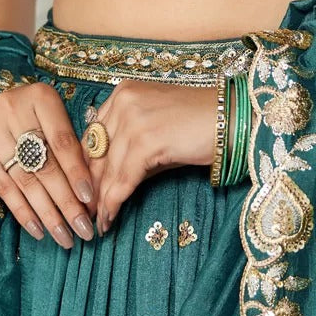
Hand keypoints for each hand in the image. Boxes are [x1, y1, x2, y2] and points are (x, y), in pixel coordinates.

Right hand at [0, 81, 95, 249]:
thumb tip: (89, 195)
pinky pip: (3, 188)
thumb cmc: (35, 115)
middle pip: (44, 165)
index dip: (77, 173)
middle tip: (83, 229)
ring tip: (64, 237)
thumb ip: (71, 147)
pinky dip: (23, 212)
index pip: (62, 142)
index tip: (91, 200)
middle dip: (66, 202)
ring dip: (47, 214)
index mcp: (40, 97)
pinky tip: (39, 230)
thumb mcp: (55, 118)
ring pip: (25, 181)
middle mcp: (12, 109)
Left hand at [83, 81, 217, 234]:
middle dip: (88, 186)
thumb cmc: (200, 125)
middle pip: (95, 152)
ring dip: (100, 200)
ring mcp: (134, 119)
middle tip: (84, 212)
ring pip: (107, 169)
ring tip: (97, 222)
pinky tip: (110, 219)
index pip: (93, 135)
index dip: (85, 166)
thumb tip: (108, 184)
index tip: (82, 191)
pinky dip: (114, 202)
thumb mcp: (158, 130)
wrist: (233, 120)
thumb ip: (130, 149)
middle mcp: (124, 101)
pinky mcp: (147, 141)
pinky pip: (123, 179)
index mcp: (123, 93)